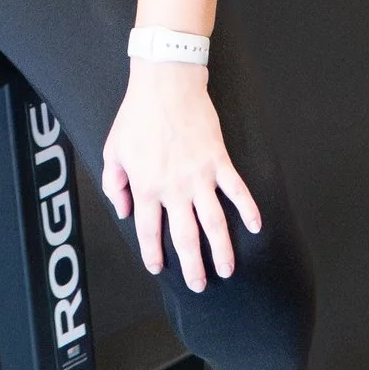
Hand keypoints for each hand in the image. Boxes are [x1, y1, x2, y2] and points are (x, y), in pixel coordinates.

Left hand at [100, 67, 260, 294]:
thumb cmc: (136, 116)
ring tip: (228, 270)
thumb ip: (114, 183)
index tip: (158, 268)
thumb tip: (122, 210)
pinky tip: (255, 227)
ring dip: (222, 250)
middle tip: (200, 285)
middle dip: (193, 266)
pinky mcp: (219, 161)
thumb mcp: (113, 150)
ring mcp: (199, 177)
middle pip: (184, 237)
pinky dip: (248, 210)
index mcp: (145, 187)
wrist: (165, 84)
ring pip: (213, 223)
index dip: (153, 253)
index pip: (149, 231)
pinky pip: (237, 191)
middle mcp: (173, 188)